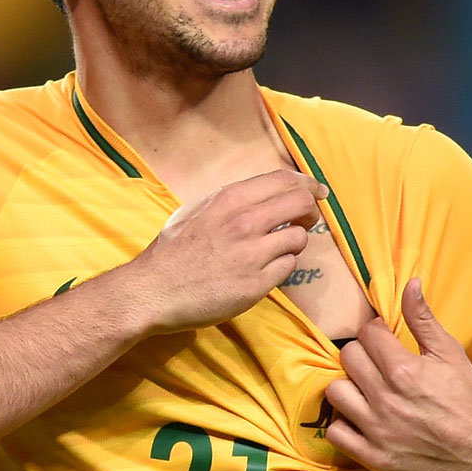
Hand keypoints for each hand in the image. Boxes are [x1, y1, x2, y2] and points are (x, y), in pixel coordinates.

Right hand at [130, 169, 327, 333]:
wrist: (152, 290)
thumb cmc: (171, 251)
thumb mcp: (196, 210)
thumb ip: (229, 201)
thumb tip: (261, 195)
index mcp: (229, 199)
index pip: (284, 180)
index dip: (308, 183)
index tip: (319, 191)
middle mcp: (244, 222)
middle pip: (301, 204)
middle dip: (310, 212)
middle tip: (306, 221)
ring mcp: (251, 254)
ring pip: (299, 238)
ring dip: (294, 242)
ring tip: (278, 249)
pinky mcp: (255, 285)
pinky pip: (287, 268)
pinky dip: (282, 266)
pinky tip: (264, 270)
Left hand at [324, 278, 471, 470]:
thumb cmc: (469, 398)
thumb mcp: (450, 354)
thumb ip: (423, 319)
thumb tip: (410, 283)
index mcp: (404, 370)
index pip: (367, 334)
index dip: (376, 332)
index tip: (386, 341)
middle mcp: (386, 399)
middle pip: (348, 358)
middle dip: (362, 355)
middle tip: (377, 363)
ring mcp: (377, 430)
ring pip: (335, 392)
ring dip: (348, 387)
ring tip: (365, 389)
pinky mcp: (374, 457)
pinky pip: (336, 433)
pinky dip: (344, 424)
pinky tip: (361, 418)